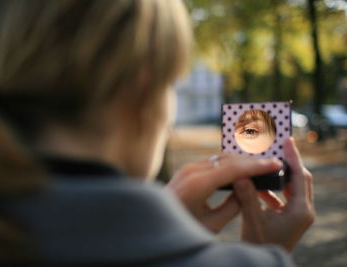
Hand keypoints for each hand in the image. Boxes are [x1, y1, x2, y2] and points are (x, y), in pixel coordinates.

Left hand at [166, 155, 281, 232]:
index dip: (256, 166)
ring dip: (241, 161)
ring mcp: (187, 168)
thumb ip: (232, 206)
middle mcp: (191, 171)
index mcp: (197, 185)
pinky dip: (229, 163)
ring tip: (261, 166)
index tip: (275, 164)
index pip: (233, 169)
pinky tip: (241, 168)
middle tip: (273, 164)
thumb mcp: (211, 224)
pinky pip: (212, 162)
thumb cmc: (182, 228)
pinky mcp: (187, 170)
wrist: (155, 224)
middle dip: (252, 161)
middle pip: (228, 160)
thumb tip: (246, 189)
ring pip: (220, 158)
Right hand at [234, 137, 314, 251]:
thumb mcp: (253, 220)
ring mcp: (299, 214)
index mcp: (300, 210)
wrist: (263, 263)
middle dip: (290, 162)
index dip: (293, 157)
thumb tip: (240, 175)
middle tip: (280, 146)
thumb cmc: (260, 244)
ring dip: (281, 175)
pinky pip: (285, 196)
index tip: (287, 141)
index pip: (300, 176)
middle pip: (301, 179)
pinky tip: (259, 186)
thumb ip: (247, 197)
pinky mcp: (291, 217)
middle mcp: (304, 211)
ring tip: (267, 164)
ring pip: (293, 187)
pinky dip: (274, 189)